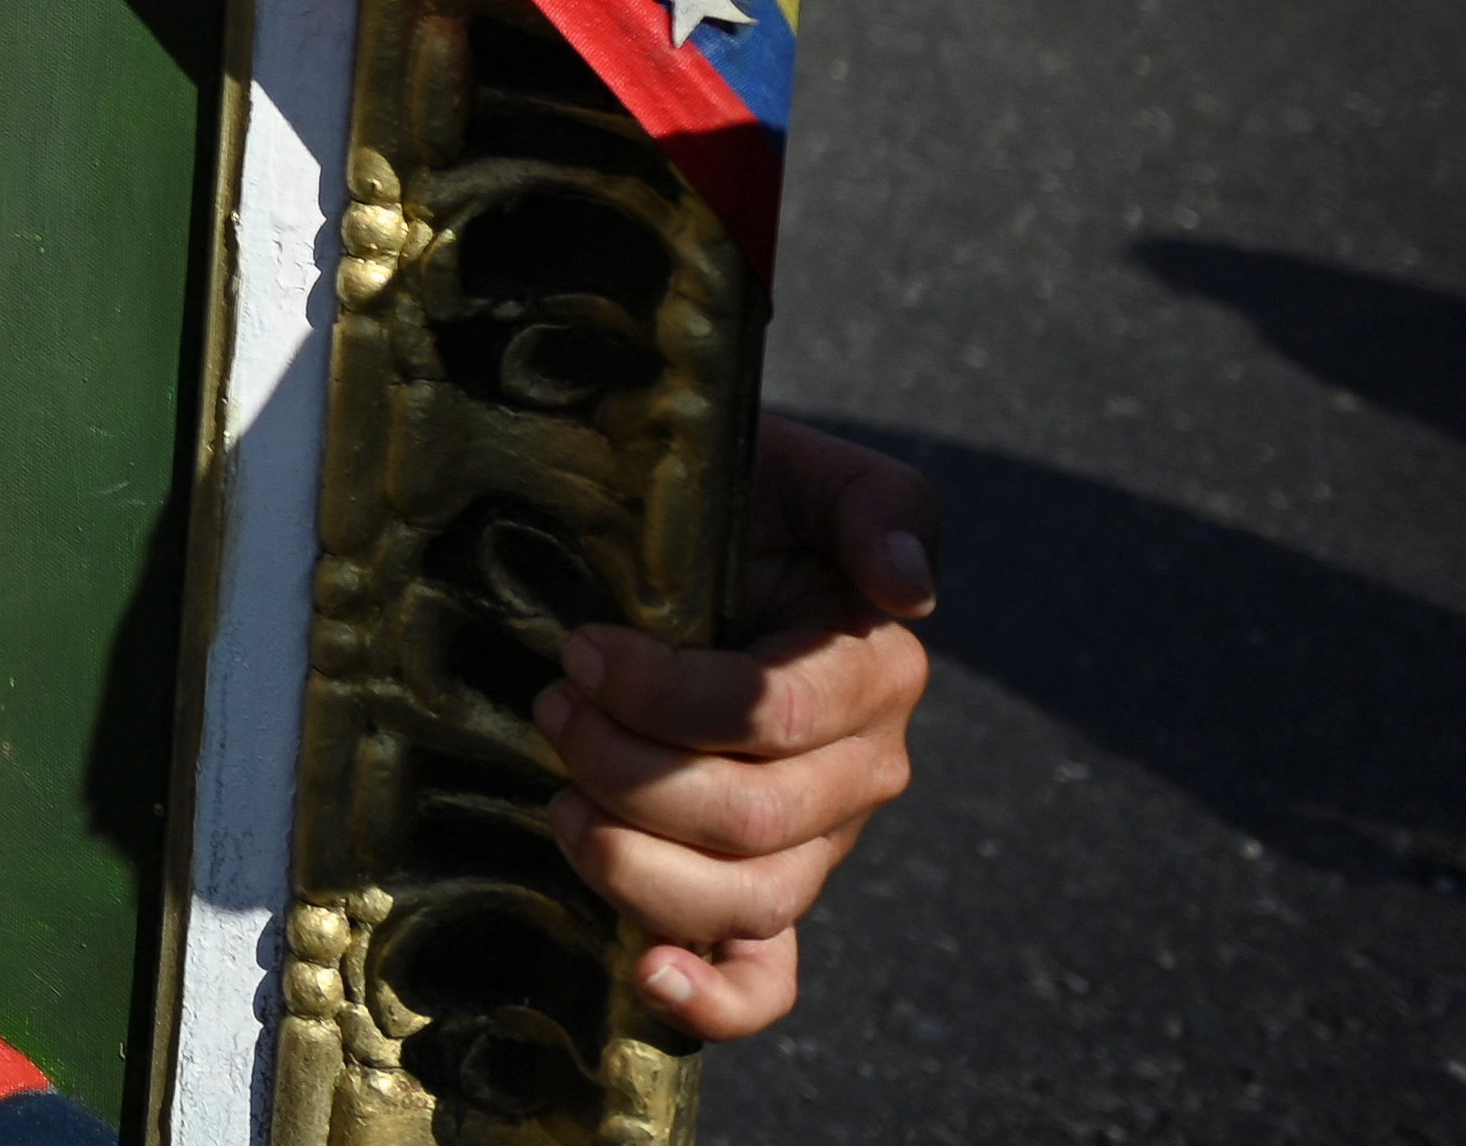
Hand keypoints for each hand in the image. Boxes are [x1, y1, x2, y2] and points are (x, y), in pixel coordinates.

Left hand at [541, 414, 937, 1039]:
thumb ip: (881, 509)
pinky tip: (649, 973)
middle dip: (626, 766)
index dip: (665, 693)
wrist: (676, 527)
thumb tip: (912, 590)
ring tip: (560, 796)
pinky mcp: (764, 888)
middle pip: (749, 817)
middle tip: (553, 702)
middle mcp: (858, 771)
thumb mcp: (804, 468)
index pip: (771, 716)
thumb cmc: (735, 492)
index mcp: (871, 673)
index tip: (581, 647)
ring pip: (746, 900)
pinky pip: (766, 977)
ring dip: (632, 859)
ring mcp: (815, 843)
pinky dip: (714, 997)